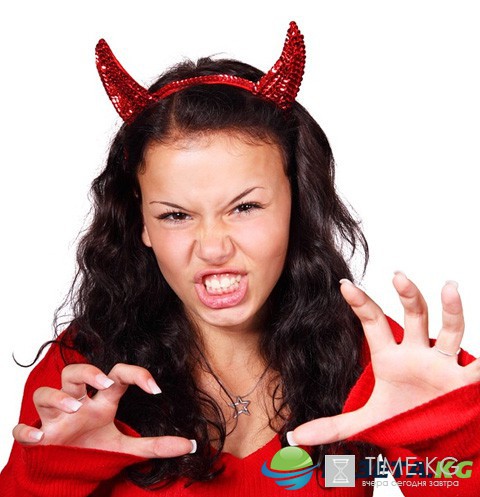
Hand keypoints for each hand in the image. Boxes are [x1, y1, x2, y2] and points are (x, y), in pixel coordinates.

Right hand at [12, 363, 194, 457]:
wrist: (64, 474)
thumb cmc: (93, 451)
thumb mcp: (126, 448)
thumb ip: (157, 445)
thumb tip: (191, 444)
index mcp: (100, 402)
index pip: (117, 375)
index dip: (136, 374)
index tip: (156, 388)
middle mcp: (78, 404)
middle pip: (74, 372)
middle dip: (88, 372)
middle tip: (105, 383)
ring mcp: (55, 420)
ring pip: (46, 392)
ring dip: (58, 397)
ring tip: (76, 408)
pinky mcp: (38, 439)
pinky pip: (23, 429)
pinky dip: (27, 431)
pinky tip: (40, 438)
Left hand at [290, 272, 479, 444]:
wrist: (436, 437)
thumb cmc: (403, 417)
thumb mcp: (368, 422)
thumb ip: (333, 425)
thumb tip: (294, 436)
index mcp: (391, 358)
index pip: (373, 323)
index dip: (360, 304)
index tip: (344, 285)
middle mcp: (417, 354)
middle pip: (413, 317)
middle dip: (407, 296)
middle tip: (397, 276)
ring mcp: (444, 365)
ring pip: (449, 331)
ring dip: (451, 310)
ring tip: (449, 287)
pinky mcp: (466, 382)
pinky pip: (478, 367)